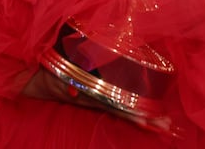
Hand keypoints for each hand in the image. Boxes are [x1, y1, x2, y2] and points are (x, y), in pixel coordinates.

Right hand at [21, 67, 173, 132]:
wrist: (37, 84)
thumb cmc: (47, 78)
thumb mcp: (53, 80)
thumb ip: (63, 87)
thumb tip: (75, 94)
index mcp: (90, 96)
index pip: (115, 107)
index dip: (131, 114)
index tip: (149, 121)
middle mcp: (97, 100)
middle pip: (125, 112)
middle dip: (146, 119)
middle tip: (167, 125)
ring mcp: (98, 100)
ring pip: (124, 110)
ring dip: (144, 118)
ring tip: (164, 124)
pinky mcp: (96, 97)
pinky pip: (117, 105)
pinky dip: (133, 111)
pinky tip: (147, 116)